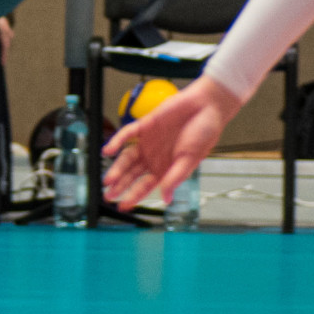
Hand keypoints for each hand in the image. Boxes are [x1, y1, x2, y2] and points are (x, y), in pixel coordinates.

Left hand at [101, 77, 239, 210]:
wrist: (206, 107)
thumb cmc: (204, 133)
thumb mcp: (190, 159)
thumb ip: (175, 177)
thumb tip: (166, 198)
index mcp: (166, 168)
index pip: (146, 185)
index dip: (134, 196)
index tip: (123, 207)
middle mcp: (154, 157)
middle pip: (132, 174)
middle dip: (120, 185)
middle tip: (108, 196)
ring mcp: (148, 142)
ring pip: (127, 158)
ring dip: (117, 169)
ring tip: (107, 180)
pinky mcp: (145, 125)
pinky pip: (127, 134)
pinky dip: (116, 141)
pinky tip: (108, 150)